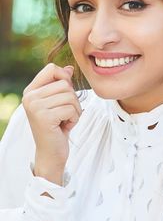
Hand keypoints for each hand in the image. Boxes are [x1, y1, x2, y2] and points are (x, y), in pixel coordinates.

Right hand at [22, 63, 81, 183]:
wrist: (51, 153)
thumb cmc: (57, 127)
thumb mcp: (59, 103)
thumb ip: (61, 85)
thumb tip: (69, 68)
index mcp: (31, 90)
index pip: (51, 68)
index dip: (65, 78)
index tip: (66, 94)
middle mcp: (30, 97)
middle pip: (65, 83)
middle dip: (73, 99)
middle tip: (65, 113)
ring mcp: (35, 107)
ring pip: (70, 96)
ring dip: (75, 110)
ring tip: (65, 120)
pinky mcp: (44, 117)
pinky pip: (71, 109)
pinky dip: (74, 119)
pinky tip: (65, 127)